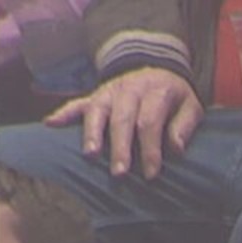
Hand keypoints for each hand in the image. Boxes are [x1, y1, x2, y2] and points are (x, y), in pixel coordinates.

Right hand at [45, 66, 203, 178]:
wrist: (157, 69)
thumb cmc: (174, 97)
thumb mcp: (191, 106)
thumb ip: (185, 126)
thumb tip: (175, 148)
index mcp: (156, 90)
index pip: (150, 121)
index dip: (150, 149)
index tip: (151, 174)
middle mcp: (130, 88)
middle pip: (122, 118)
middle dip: (120, 147)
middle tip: (120, 173)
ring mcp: (110, 91)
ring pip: (97, 110)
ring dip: (92, 132)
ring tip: (90, 155)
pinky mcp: (96, 94)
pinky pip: (77, 102)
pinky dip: (63, 112)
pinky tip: (50, 123)